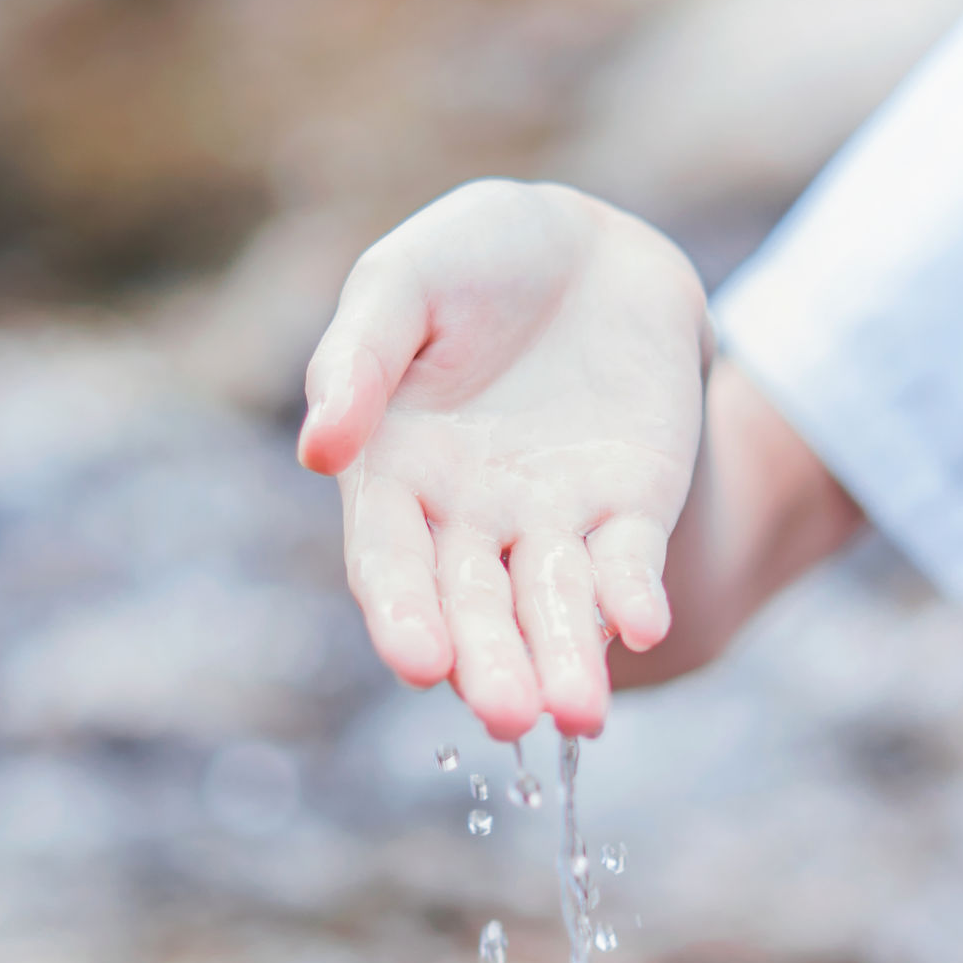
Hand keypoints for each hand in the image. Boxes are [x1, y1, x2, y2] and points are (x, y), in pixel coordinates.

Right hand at [300, 181, 710, 738]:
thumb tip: (319, 451)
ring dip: (565, 661)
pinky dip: (633, 598)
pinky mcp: (632, 507)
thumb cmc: (471, 261)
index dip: (401, 614)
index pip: (390, 564)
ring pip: (554, 606)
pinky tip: (644, 626)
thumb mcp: (402, 282)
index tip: (418, 662)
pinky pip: (630, 565)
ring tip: (580, 715)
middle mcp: (470, 520)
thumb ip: (358, 359)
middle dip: (491, 664)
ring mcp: (554, 521)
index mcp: (394, 475)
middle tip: (507, 717)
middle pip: (474, 608)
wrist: (592, 245)